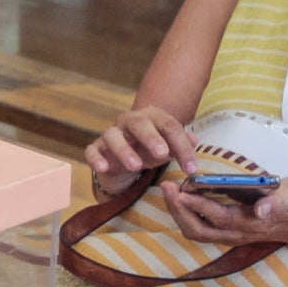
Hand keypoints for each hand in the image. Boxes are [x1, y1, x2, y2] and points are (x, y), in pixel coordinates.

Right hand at [86, 102, 201, 187]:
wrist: (125, 156)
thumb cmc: (150, 149)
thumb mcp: (169, 149)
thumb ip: (181, 145)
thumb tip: (195, 140)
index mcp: (152, 118)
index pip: (169, 127)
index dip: (182, 147)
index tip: (192, 168)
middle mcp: (130, 122)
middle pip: (139, 123)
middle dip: (151, 138)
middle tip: (162, 154)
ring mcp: (111, 134)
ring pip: (113, 136)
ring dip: (124, 150)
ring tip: (136, 166)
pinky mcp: (96, 148)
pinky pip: (92, 151)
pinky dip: (95, 158)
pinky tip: (103, 168)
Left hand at [167, 170, 287, 252]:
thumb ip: (278, 201)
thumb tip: (262, 209)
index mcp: (252, 223)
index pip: (218, 216)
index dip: (198, 205)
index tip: (182, 190)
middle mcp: (238, 233)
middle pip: (199, 230)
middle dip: (179, 211)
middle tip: (166, 187)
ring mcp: (232, 235)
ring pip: (197, 232)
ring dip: (179, 214)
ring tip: (169, 191)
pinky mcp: (230, 232)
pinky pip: (202, 229)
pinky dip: (187, 215)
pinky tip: (180, 198)